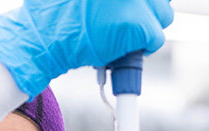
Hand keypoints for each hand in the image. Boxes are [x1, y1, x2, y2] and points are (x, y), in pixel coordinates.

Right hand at [0, 0, 173, 97]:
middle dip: (149, 11)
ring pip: (163, 16)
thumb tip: (134, 2)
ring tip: (123, 35)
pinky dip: (144, 48)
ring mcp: (136, 0)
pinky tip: (123, 49)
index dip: (146, 3)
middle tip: (127, 22)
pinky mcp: (139, 23)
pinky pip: (156, 38)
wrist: (45, 35)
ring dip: (148, 27)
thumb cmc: (59, 13)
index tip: (142, 7)